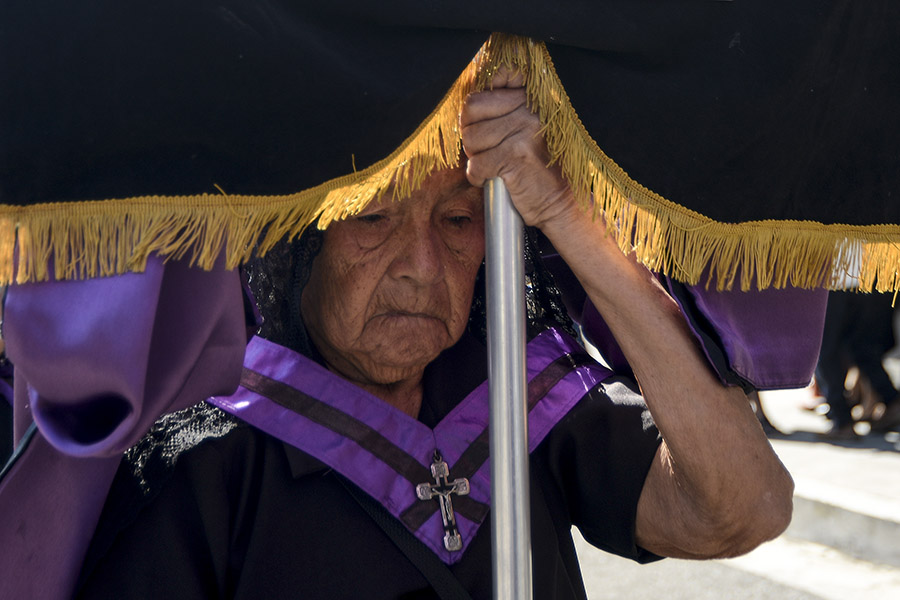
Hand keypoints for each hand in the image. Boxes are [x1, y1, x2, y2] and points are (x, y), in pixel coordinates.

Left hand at [460, 67, 576, 229]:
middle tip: (487, 149)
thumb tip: (469, 104)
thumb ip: (505, 110)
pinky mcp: (515, 156)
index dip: (477, 106)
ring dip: (476, 156)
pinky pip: (476, 164)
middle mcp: (529, 109)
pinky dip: (478, 177)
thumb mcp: (530, 129)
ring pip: (471, 137)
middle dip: (471, 133)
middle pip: (471, 109)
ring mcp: (523, 131)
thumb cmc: (541, 168)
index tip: (483, 122)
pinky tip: (495, 178)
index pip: (489, 82)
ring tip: (494, 164)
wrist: (562, 202)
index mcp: (533, 97)